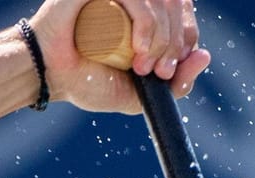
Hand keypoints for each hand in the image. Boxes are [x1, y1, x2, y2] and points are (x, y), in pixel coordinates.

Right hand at [27, 0, 211, 113]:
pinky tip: (138, 48)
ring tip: (142, 66)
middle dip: (176, 43)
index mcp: (146, 10)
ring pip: (162, 0)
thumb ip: (177, 83)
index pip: (185, 11)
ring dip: (162, 38)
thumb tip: (205, 56)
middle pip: (178, 4)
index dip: (188, 39)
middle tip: (159, 73)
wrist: (49, 75)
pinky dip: (147, 23)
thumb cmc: (88, 81)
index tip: (171, 71)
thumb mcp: (141, 92)